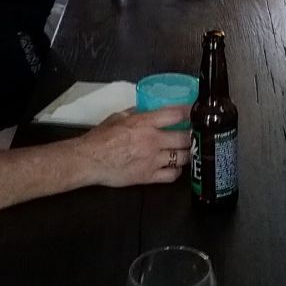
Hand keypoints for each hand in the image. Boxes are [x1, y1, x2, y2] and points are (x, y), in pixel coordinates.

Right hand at [75, 106, 191, 186]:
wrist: (88, 160)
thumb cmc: (100, 138)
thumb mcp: (119, 117)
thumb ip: (137, 112)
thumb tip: (149, 108)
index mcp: (144, 123)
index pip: (176, 115)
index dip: (190, 112)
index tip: (196, 112)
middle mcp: (152, 141)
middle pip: (185, 138)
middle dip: (192, 136)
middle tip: (193, 135)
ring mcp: (152, 160)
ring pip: (183, 157)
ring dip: (187, 153)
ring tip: (185, 150)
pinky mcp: (148, 176)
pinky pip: (172, 175)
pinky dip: (177, 171)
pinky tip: (174, 166)